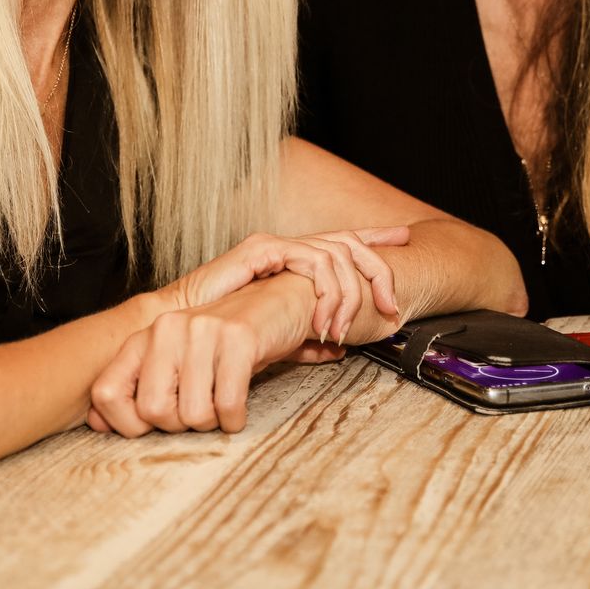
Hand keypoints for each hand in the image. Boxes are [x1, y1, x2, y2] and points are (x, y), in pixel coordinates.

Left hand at [88, 274, 313, 435]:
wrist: (278, 302)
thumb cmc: (223, 343)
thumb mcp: (175, 361)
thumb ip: (135, 388)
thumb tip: (96, 424)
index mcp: (144, 337)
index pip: (105, 393)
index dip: (128, 424)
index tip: (154, 423)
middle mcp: (166, 329)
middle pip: (153, 411)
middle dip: (181, 425)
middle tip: (201, 408)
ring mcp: (202, 331)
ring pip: (194, 414)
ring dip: (213, 422)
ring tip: (222, 399)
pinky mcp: (238, 339)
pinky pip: (228, 405)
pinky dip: (236, 418)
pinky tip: (239, 406)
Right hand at [160, 227, 407, 345]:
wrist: (184, 335)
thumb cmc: (223, 338)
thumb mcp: (277, 339)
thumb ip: (306, 338)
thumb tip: (336, 349)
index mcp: (295, 263)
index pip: (343, 243)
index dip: (376, 239)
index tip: (405, 239)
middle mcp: (289, 247)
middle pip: (349, 241)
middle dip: (379, 268)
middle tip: (392, 306)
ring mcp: (276, 245)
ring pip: (335, 252)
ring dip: (348, 293)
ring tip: (343, 328)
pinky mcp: (262, 250)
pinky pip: (310, 259)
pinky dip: (324, 290)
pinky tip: (322, 319)